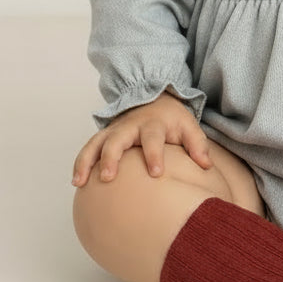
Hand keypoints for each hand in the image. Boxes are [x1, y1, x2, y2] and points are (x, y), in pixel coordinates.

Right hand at [71, 93, 211, 186]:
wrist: (154, 99)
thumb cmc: (172, 119)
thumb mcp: (189, 127)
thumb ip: (197, 145)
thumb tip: (206, 166)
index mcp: (153, 124)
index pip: (153, 138)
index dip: (154, 154)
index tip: (156, 173)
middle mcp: (130, 126)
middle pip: (117, 139)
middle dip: (111, 157)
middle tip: (108, 177)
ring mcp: (114, 130)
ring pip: (96, 143)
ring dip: (87, 161)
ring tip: (80, 182)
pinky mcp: (104, 136)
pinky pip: (89, 148)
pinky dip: (80, 163)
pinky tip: (77, 182)